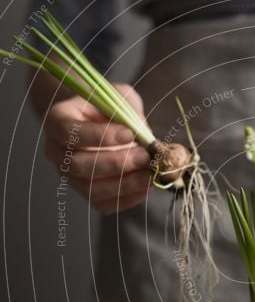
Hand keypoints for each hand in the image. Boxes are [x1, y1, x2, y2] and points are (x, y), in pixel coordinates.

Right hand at [43, 84, 151, 213]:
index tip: (129, 134)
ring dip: (124, 184)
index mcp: (58, 121)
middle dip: (115, 163)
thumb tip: (142, 134)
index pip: (69, 132)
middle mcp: (57, 152)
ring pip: (91, 189)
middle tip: (144, 156)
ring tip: (150, 174)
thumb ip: (127, 109)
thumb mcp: (117, 97)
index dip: (99, 135)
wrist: (104, 124)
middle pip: (78, 165)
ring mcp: (70, 177)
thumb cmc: (109, 108)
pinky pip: (104, 204)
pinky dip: (128, 198)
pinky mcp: (86, 194)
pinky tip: (147, 186)